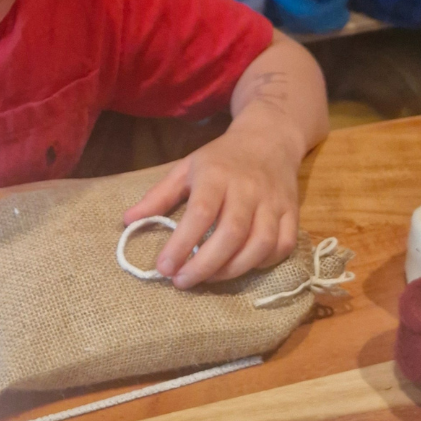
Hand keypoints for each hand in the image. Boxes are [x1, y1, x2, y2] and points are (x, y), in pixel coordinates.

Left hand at [122, 124, 299, 288]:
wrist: (269, 139)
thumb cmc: (220, 159)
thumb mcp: (185, 168)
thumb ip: (158, 196)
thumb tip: (128, 221)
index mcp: (217, 176)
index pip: (200, 213)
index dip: (182, 243)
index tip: (163, 267)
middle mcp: (248, 189)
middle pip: (232, 233)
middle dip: (205, 264)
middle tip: (181, 281)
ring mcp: (274, 202)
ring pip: (260, 244)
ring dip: (232, 269)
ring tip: (206, 279)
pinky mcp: (293, 213)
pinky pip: (283, 246)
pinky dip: (262, 263)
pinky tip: (240, 268)